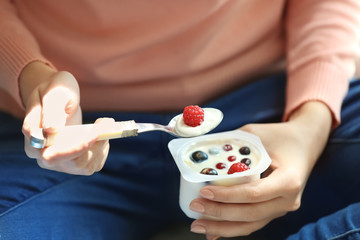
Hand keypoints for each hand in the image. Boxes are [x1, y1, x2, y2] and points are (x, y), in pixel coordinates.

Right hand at [21, 62, 109, 174]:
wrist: (58, 98)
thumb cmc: (55, 91)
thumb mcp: (54, 93)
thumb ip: (52, 110)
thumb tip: (51, 129)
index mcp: (34, 142)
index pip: (52, 156)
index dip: (76, 147)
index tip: (96, 132)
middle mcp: (44, 158)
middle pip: (74, 164)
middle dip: (95, 144)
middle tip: (107, 122)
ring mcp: (60, 162)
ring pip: (86, 166)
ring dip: (101, 145)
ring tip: (103, 123)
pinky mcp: (74, 163)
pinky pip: (93, 164)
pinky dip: (102, 149)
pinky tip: (101, 133)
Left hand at [189, 101, 331, 238]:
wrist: (305, 143)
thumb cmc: (280, 136)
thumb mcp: (256, 133)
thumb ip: (232, 145)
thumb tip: (202, 154)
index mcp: (288, 180)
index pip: (253, 193)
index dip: (227, 195)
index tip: (204, 191)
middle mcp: (288, 200)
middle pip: (250, 214)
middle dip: (219, 213)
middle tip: (195, 207)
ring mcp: (282, 208)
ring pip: (251, 225)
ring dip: (223, 228)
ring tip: (198, 225)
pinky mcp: (275, 210)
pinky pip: (252, 223)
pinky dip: (232, 228)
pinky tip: (213, 232)